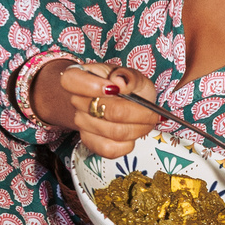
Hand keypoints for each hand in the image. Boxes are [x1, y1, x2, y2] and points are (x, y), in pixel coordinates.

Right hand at [33, 59, 161, 159]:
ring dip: (138, 129)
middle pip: (106, 111)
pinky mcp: (90, 142)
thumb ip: (128, 76)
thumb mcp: (132, 75)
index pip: (71, 81)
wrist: (120, 104)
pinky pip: (110, 149)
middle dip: (138, 114)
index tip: (117, 89)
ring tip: (147, 123)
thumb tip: (120, 82)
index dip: (93, 86)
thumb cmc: (126, 87)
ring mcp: (81, 123)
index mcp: (79, 77)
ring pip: (114, 132)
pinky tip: (133, 136)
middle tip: (152, 113)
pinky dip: (128, 144)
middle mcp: (76, 101)